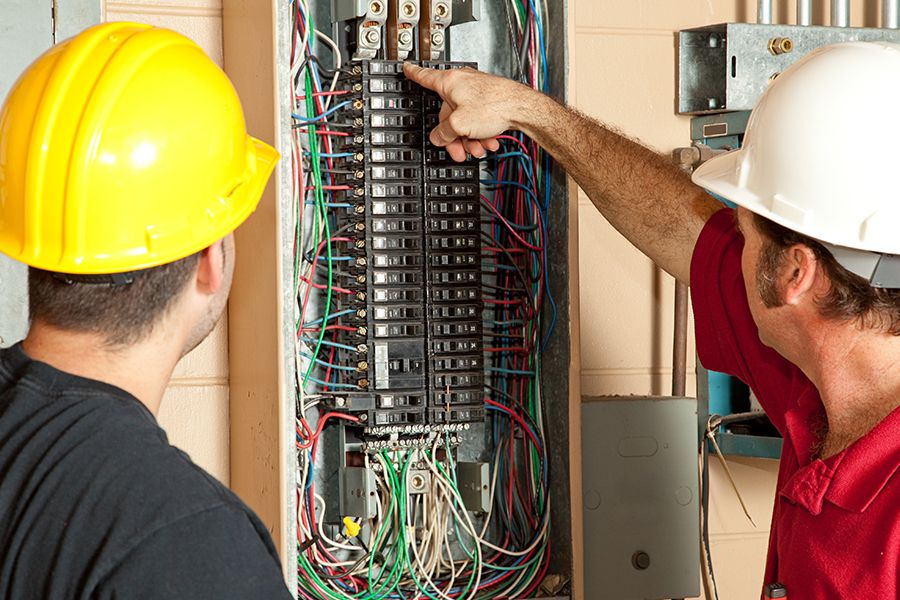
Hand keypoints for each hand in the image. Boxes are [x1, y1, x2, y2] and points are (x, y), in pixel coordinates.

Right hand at [404, 63, 531, 161]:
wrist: (522, 108)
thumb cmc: (495, 106)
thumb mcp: (459, 125)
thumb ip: (444, 133)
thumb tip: (438, 137)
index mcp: (450, 83)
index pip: (425, 77)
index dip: (414, 74)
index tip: (407, 69)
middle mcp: (463, 84)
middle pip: (447, 113)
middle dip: (453, 135)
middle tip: (458, 151)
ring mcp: (477, 92)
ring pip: (464, 120)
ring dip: (469, 139)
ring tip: (477, 149)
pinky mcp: (489, 101)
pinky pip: (478, 120)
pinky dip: (481, 133)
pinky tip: (488, 142)